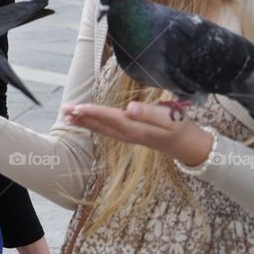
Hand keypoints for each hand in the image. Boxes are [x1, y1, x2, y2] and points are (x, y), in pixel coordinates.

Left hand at [64, 101, 214, 165]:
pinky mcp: (129, 136)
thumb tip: (130, 108)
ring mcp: (127, 136)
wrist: (188, 146)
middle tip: (64, 110)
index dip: (93, 112)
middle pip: (101, 124)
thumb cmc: (181, 128)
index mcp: (136, 127)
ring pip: (101, 128)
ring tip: (67, 115)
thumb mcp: (170, 119)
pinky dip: (93, 125)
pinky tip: (84, 121)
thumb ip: (150, 113)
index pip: (110, 117)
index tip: (77, 107)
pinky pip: (106, 130)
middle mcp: (128, 133)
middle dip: (82, 117)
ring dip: (84, 121)